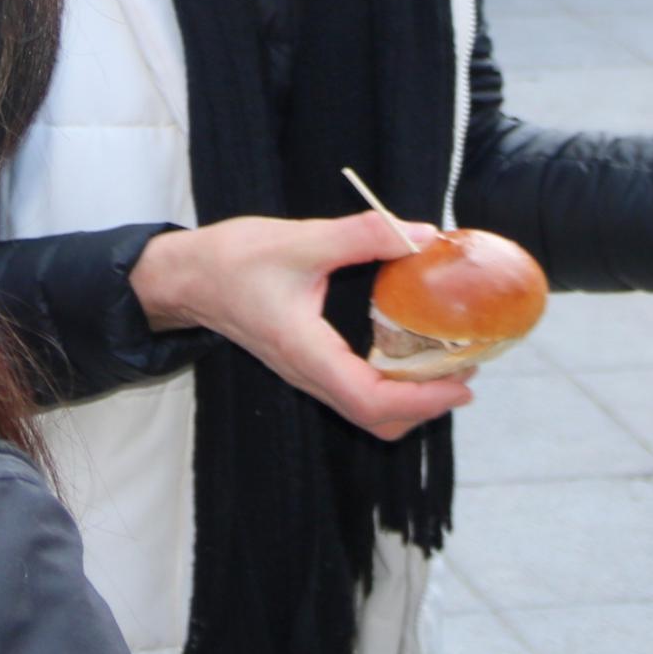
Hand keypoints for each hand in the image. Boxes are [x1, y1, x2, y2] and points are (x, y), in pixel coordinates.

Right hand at [129, 213, 473, 440]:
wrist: (188, 277)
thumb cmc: (233, 260)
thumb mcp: (300, 239)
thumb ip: (361, 235)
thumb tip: (419, 235)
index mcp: (306, 351)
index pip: (370, 400)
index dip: (421, 400)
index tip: (461, 382)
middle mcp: (307, 373)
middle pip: (375, 419)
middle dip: (426, 405)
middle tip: (465, 370)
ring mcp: (306, 373)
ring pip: (366, 411)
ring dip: (410, 399)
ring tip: (445, 364)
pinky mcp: (306, 364)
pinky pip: (354, 392)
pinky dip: (390, 385)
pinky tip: (407, 351)